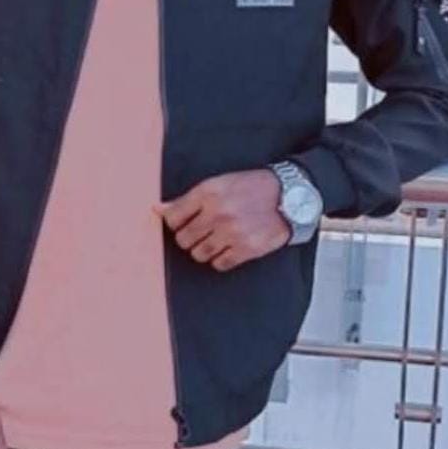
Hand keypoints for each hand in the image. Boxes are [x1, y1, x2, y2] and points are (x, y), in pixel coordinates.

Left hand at [155, 169, 290, 272]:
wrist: (289, 196)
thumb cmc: (252, 187)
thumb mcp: (218, 183)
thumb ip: (187, 199)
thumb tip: (158, 209)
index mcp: (208, 192)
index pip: (173, 217)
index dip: (174, 222)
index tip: (182, 222)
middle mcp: (217, 213)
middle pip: (183, 239)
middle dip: (189, 237)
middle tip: (201, 231)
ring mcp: (231, 232)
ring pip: (198, 254)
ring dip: (204, 249)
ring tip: (216, 238)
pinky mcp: (246, 249)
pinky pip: (219, 264)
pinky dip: (220, 259)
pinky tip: (228, 247)